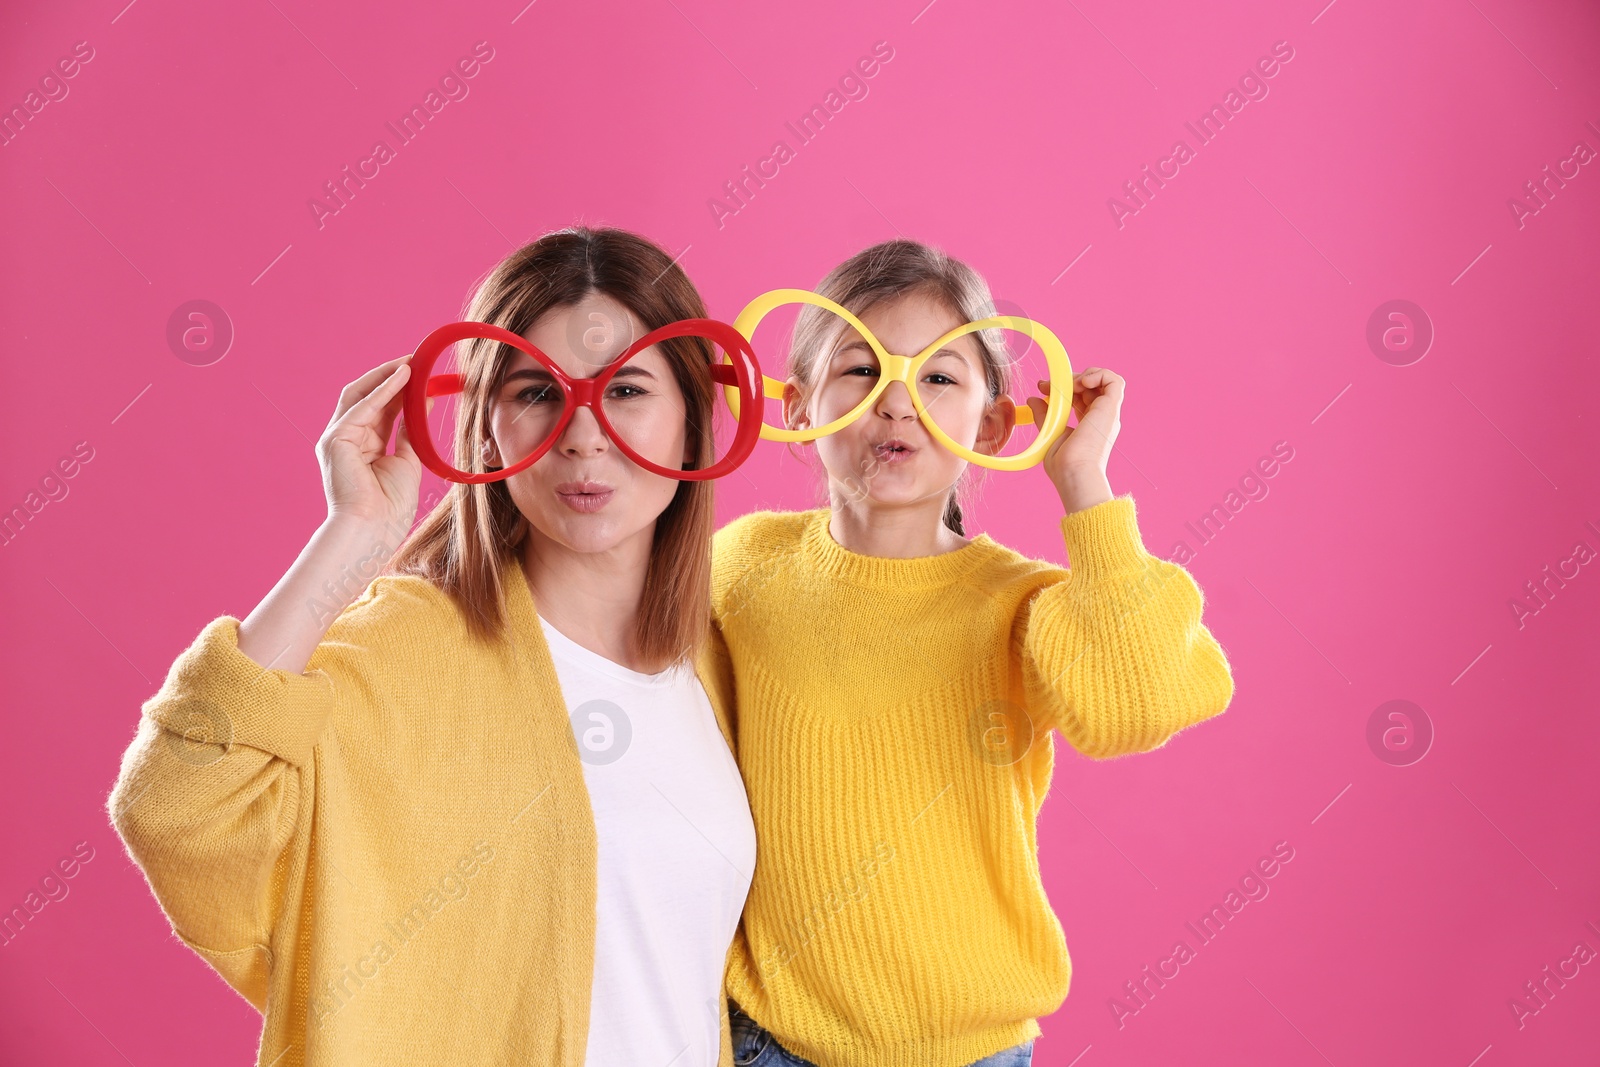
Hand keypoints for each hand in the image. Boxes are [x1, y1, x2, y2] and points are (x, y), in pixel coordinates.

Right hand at [317, 354, 423, 534]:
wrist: (373, 530)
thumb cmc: (389, 506)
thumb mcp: (407, 460)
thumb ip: (410, 432)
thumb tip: (423, 404)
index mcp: (362, 446)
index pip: (380, 408)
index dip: (400, 389)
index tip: (422, 375)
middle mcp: (346, 439)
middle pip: (368, 397)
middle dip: (391, 377)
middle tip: (417, 360)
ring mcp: (337, 438)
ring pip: (362, 395)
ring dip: (387, 376)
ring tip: (412, 361)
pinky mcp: (335, 439)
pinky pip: (363, 406)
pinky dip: (384, 389)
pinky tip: (403, 376)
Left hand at [1025, 367, 1122, 513]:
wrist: (1073, 472)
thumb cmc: (1063, 463)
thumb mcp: (1049, 432)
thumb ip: (1043, 414)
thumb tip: (1033, 398)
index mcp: (1089, 425)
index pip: (1081, 397)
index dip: (1064, 388)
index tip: (1042, 388)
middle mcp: (1101, 417)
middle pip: (1092, 386)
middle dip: (1070, 379)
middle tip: (1047, 385)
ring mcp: (1107, 413)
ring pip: (1106, 381)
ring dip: (1085, 375)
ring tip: (1069, 385)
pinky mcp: (1111, 408)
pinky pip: (1115, 381)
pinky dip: (1099, 374)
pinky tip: (1081, 383)